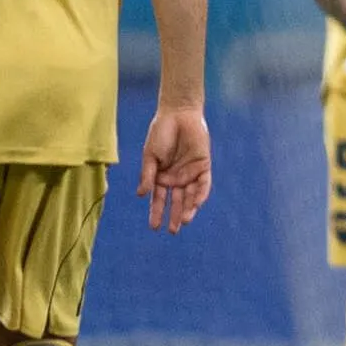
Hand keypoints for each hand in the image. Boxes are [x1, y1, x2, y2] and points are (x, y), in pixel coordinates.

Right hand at [140, 104, 212, 232]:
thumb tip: (141, 195)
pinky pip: (203, 184)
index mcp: (161, 177)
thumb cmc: (160, 133)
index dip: (156, 212)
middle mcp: (176, 178)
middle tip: (172, 231)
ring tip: (184, 221)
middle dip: (175, 216)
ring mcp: (190, 173)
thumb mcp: (150, 156)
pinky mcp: (203, 166)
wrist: (177, 115)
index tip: (154, 227)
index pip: (159, 199)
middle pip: (176, 201)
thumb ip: (148, 175)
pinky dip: (200, 195)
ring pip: (190, 196)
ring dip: (188, 209)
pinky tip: (196, 205)